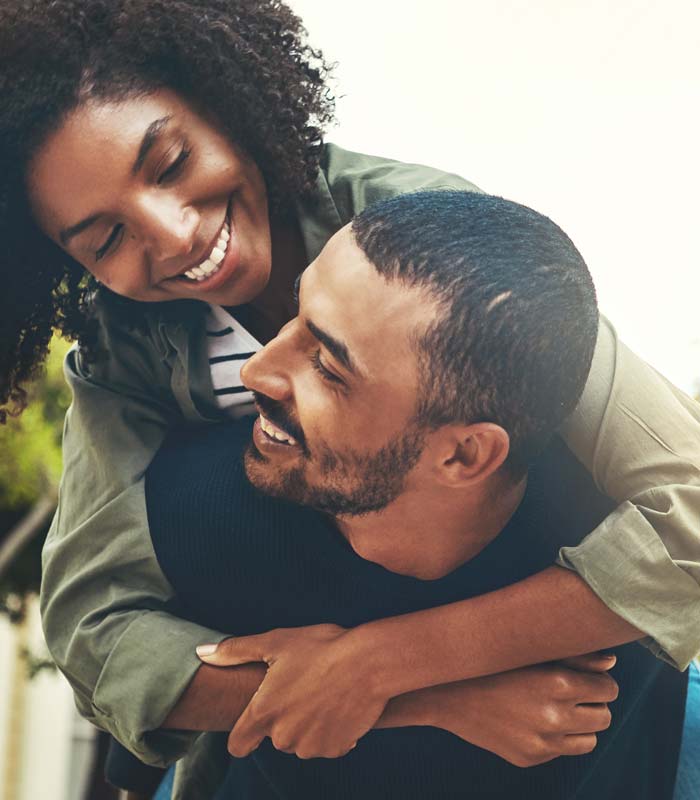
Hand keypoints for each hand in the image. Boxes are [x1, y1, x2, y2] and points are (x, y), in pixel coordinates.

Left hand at [197, 623, 386, 758]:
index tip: (255, 719)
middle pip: (275, 737)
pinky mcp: (336, 748)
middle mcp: (283, 737)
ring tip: (323, 691)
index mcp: (264, 713)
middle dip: (284, 717)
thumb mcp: (276, 641)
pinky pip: (327, 743)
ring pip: (301, 741)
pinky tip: (339, 704)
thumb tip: (201, 651)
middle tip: (302, 686)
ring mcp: (311, 746)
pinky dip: (331, 730)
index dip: (244, 733)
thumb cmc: (321, 648)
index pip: (238, 744)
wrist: (368, 662)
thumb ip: (235, 651)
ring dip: (308, 724)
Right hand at [424, 652, 618, 766]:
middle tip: (573, 692)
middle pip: (604, 717)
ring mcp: (542, 742)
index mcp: (559, 683)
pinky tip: (532, 718)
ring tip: (557, 707)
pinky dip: (555, 737)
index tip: (588, 677)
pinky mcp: (530, 758)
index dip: (600, 682)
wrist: (446, 692)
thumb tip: (611, 662)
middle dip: (593, 704)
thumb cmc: (491, 662)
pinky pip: (560, 751)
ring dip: (580, 724)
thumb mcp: (532, 651)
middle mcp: (554, 716)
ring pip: (589, 740)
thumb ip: (577, 656)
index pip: (609, 690)